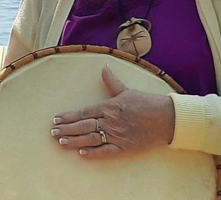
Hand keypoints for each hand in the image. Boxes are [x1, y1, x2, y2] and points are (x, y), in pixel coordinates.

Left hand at [50, 65, 174, 158]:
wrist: (167, 118)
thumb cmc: (147, 103)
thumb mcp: (127, 90)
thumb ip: (112, 81)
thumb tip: (104, 67)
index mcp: (109, 107)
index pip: (83, 113)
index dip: (68, 116)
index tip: (56, 119)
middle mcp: (110, 122)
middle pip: (83, 126)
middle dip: (66, 129)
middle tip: (52, 132)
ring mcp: (117, 136)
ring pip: (91, 139)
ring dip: (74, 140)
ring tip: (61, 142)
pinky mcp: (125, 147)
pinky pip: (106, 152)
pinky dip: (93, 153)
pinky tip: (81, 153)